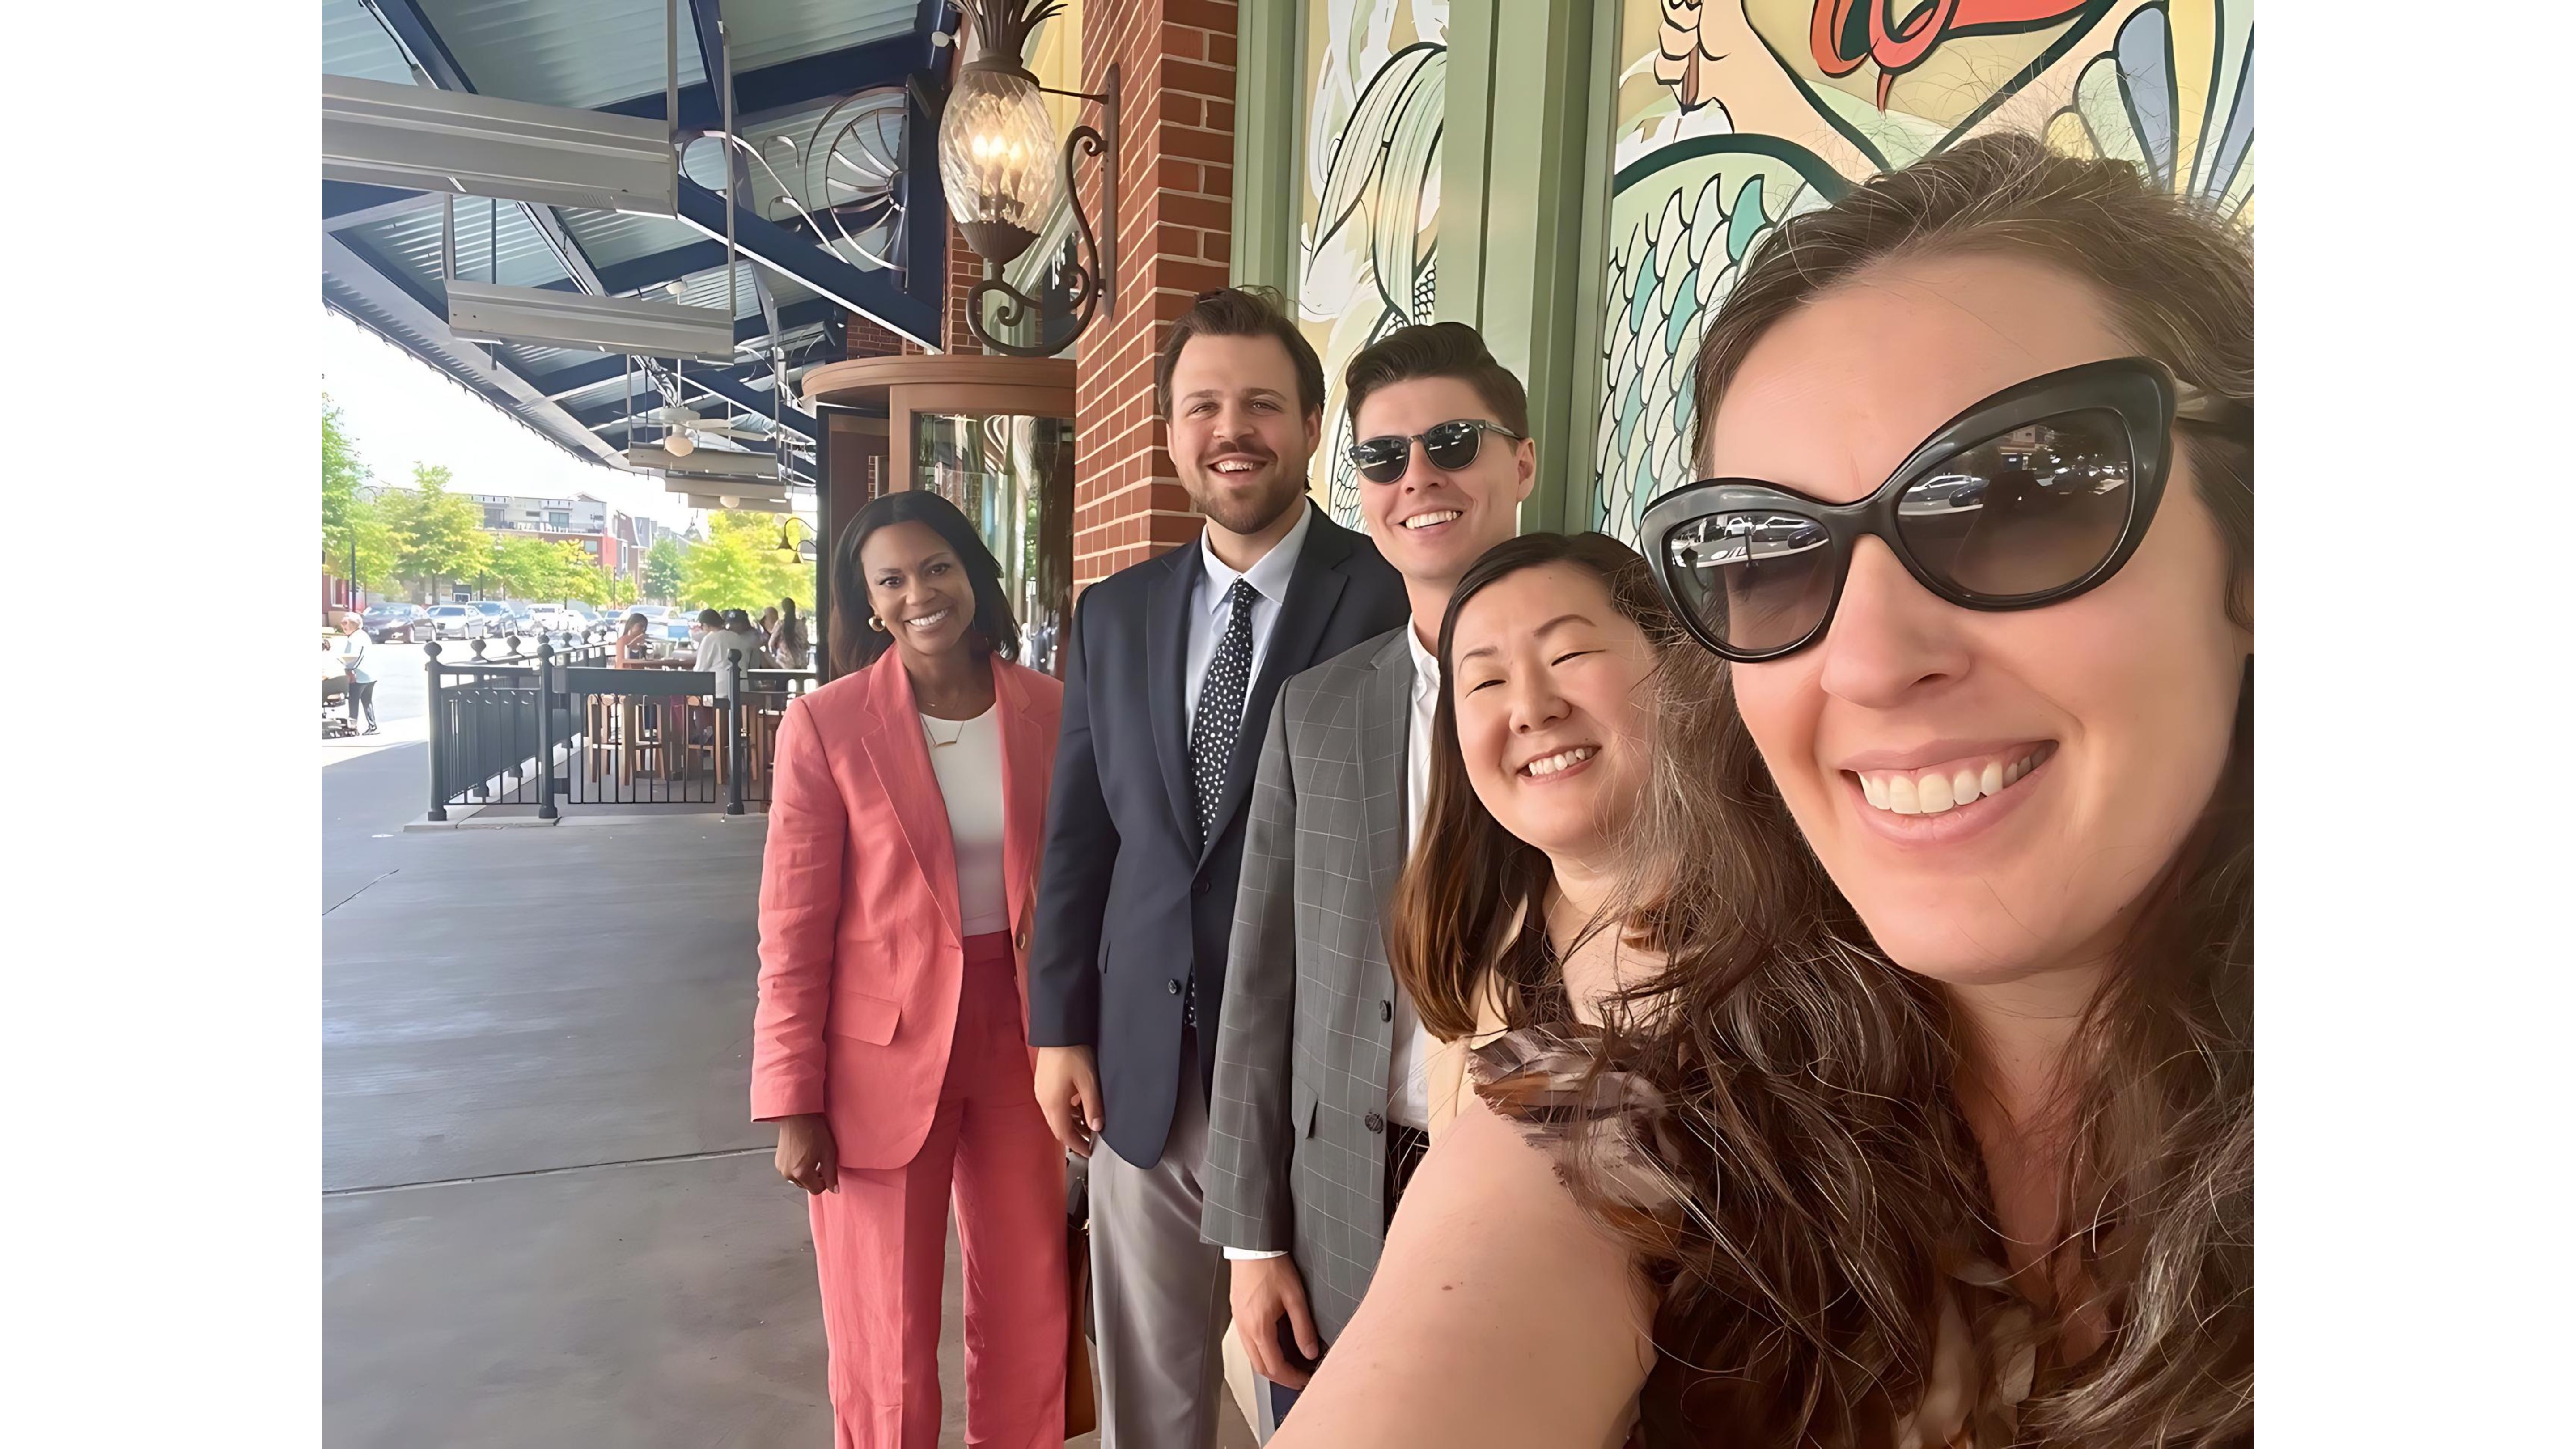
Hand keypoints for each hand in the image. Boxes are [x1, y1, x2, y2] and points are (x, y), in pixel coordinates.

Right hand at [773, 1113, 837, 1194]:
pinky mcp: (778, 1162)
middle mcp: (788, 1173)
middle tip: (821, 1162)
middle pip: (807, 1186)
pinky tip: (803, 1154)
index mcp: (801, 1173)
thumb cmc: (813, 1130)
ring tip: (811, 1156)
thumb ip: (831, 1175)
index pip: (817, 1190)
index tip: (827, 1171)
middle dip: (815, 1178)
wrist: (798, 1116)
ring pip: (799, 1179)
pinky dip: (798, 1167)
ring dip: (806, 1173)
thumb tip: (834, 1189)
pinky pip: (791, 1171)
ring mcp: (781, 1168)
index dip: (825, 1181)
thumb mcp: (828, 1153)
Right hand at [1033, 1045, 1102, 1157]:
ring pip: (1054, 1117)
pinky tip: (1076, 1108)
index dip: (1077, 1146)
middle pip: (1058, 1128)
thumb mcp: (1088, 1082)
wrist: (1058, 1032)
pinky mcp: (1043, 1084)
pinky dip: (1065, 1113)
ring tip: (1086, 1126)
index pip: (1064, 1135)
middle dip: (1073, 1138)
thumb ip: (1093, 1107)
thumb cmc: (1072, 1053)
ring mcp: (1041, 1092)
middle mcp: (1044, 1101)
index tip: (1088, 1152)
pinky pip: (1052, 1106)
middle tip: (1088, 1143)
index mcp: (1054, 1104)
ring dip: (1069, 1125)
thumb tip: (1097, 1127)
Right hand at [1231, 1255, 1321, 1388]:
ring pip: (1252, 1357)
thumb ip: (1303, 1328)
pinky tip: (1274, 1346)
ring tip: (1289, 1365)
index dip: (1292, 1378)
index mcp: (1259, 1328)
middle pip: (1260, 1367)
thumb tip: (1310, 1351)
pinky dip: (1262, 1352)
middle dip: (1281, 1378)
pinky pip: (1248, 1343)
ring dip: (1270, 1366)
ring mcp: (1239, 1322)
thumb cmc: (1271, 1266)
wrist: (1251, 1246)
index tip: (1305, 1379)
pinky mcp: (1238, 1314)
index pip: (1274, 1367)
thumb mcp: (1295, 1297)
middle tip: (1299, 1378)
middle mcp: (1245, 1329)